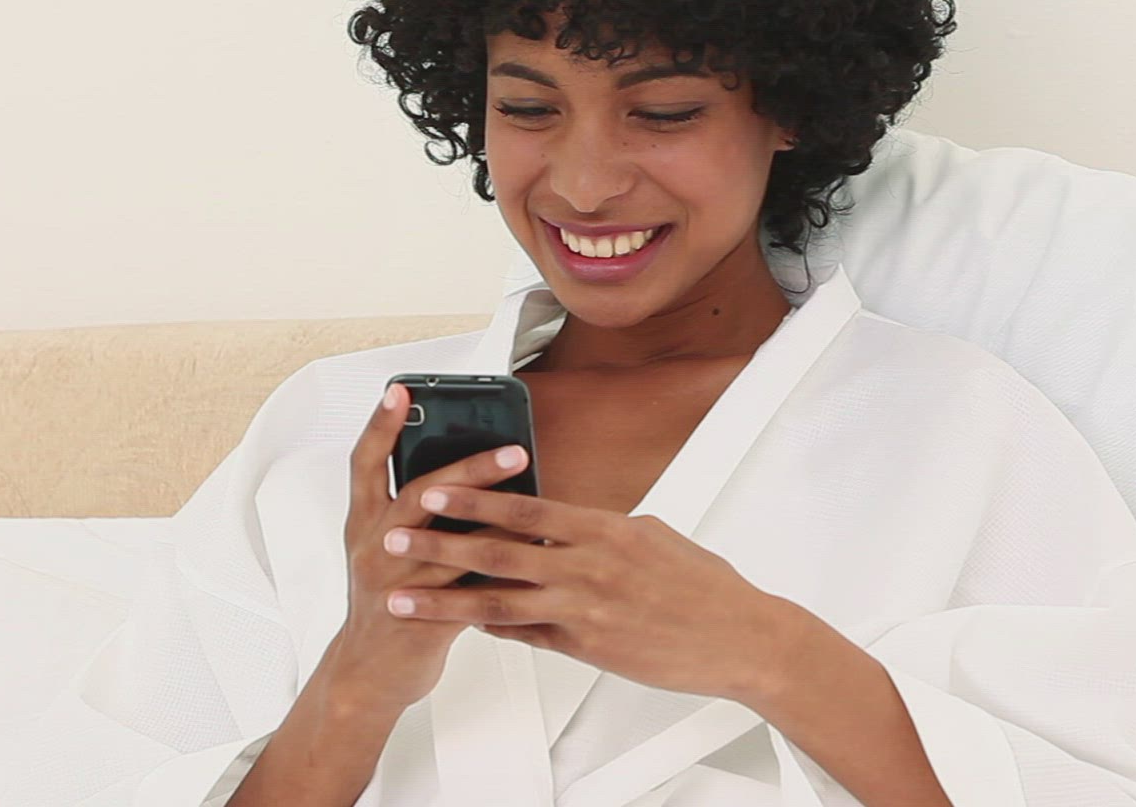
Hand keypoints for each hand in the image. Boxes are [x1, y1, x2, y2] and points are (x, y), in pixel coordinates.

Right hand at [312, 381, 545, 713]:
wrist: (367, 675)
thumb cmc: (386, 603)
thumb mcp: (385, 548)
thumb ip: (416, 513)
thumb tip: (467, 472)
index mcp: (363, 524)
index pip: (365, 464)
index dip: (381, 426)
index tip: (399, 391)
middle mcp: (374, 547)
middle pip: (419, 495)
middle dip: (467, 468)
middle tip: (514, 449)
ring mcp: (396, 583)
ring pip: (451, 541)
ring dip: (496, 514)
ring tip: (533, 488)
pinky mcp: (422, 618)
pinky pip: (471, 585)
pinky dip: (503, 564)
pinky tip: (535, 545)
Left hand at [378, 485, 797, 703]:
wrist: (740, 638)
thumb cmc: (702, 584)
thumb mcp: (650, 536)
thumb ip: (598, 530)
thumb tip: (560, 520)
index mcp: (605, 529)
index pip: (527, 507)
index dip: (475, 497)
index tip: (435, 487)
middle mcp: (589, 567)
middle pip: (499, 551)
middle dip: (440, 543)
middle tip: (395, 535)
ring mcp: (586, 611)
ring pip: (499, 602)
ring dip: (445, 599)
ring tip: (402, 597)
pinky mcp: (588, 648)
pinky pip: (528, 636)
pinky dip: (492, 627)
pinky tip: (461, 622)